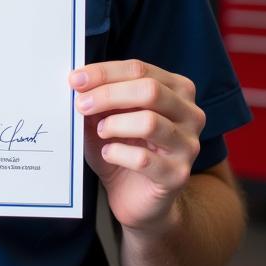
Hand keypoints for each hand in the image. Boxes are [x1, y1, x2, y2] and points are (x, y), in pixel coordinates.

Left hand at [70, 59, 204, 233]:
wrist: (135, 196)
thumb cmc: (123, 148)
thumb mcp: (108, 116)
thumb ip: (99, 97)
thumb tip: (78, 81)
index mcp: (176, 90)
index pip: (140, 69)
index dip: (105, 72)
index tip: (75, 79)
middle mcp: (190, 114)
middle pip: (149, 90)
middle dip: (108, 94)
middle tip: (81, 104)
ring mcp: (188, 145)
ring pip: (149, 122)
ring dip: (114, 124)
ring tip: (100, 131)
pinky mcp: (177, 175)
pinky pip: (143, 159)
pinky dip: (117, 153)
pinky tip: (108, 153)